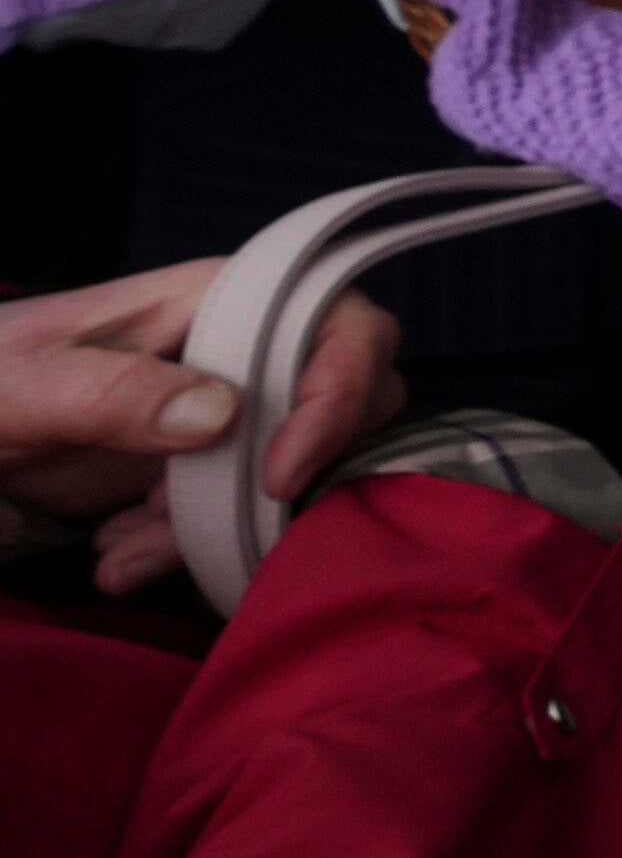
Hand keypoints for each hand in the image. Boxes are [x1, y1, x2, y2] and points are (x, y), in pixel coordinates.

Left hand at [0, 262, 404, 595]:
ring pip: (303, 464)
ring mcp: (227, 410)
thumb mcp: (22, 386)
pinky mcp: (201, 467)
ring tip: (126, 552)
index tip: (279, 475)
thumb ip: (111, 392)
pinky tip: (117, 557)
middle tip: (212, 517)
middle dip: (297, 468)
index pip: (338, 321)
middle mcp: (241, 349)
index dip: (337, 392)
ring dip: (231, 523)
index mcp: (215, 300)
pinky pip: (245, 510)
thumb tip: (222, 413)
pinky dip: (191, 547)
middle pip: (353, 393)